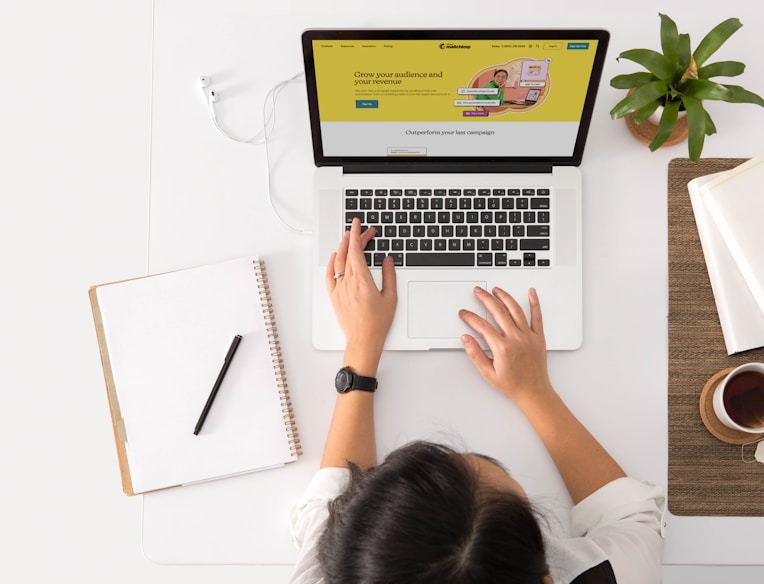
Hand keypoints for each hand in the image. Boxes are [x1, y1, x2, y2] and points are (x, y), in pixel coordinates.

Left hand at [325, 218, 397, 373]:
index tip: (359, 225)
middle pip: (348, 253)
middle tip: (361, 230)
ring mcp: (339, 289)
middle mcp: (348, 282)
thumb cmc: (377, 323)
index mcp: (362, 280)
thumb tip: (387, 260)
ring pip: (338, 262)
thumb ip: (389, 275)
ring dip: (342, 247)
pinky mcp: (334, 297)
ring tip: (348, 238)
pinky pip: (329, 276)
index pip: (356, 250)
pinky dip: (331, 263)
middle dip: (354, 238)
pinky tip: (335, 257)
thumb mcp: (391, 297)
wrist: (363, 340)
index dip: (357, 235)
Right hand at [459, 287, 551, 406]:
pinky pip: (537, 317)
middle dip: (485, 299)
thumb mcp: (488, 373)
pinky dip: (535, 303)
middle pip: (498, 312)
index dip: (470, 317)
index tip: (465, 313)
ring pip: (515, 310)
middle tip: (478, 292)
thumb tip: (466, 339)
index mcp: (502, 348)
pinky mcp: (539, 337)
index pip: (482, 326)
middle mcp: (516, 339)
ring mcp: (528, 336)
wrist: (534, 392)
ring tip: (496, 289)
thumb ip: (475, 354)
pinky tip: (531, 292)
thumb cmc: (513, 385)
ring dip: (504, 297)